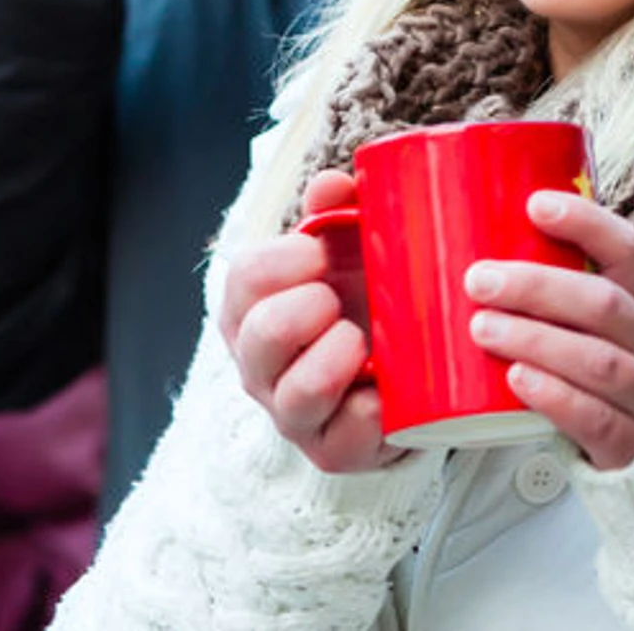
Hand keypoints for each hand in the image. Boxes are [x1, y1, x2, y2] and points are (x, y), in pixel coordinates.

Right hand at [218, 171, 395, 473]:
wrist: (383, 381)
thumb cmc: (352, 306)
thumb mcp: (340, 255)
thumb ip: (332, 213)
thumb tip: (334, 183)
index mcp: (251, 307)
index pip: (245, 277)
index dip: (287, 259)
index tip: (323, 251)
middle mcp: (258, 364)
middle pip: (261, 333)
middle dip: (307, 308)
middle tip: (339, 298)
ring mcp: (290, 412)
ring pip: (297, 393)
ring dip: (337, 358)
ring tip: (363, 342)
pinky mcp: (328, 450)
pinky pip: (343, 439)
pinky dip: (372, 411)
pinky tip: (388, 389)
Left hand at [464, 192, 633, 471]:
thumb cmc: (623, 374)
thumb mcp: (614, 328)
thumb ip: (570, 294)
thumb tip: (487, 254)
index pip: (628, 250)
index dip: (585, 224)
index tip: (535, 205)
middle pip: (604, 305)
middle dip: (537, 288)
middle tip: (480, 281)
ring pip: (597, 361)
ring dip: (535, 340)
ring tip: (483, 328)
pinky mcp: (633, 443)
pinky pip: (595, 417)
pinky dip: (552, 395)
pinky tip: (517, 379)